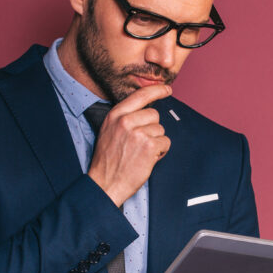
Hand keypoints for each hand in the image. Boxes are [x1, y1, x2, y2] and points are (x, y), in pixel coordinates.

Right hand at [87, 84, 172, 206]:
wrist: (106, 183)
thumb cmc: (108, 160)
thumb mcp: (109, 131)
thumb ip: (124, 118)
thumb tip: (144, 110)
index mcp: (115, 115)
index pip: (140, 95)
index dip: (156, 90)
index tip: (167, 89)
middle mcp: (126, 121)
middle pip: (154, 114)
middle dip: (152, 128)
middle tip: (140, 144)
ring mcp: (138, 133)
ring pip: (160, 130)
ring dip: (156, 142)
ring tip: (141, 153)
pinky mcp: (149, 146)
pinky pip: (165, 142)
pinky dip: (161, 151)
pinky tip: (148, 158)